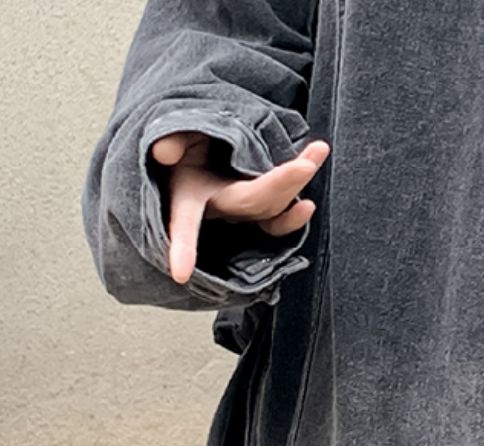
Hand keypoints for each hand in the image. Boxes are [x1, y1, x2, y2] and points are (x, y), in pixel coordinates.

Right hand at [149, 132, 330, 284]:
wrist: (207, 147)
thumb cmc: (187, 143)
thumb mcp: (175, 135)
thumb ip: (171, 139)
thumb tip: (165, 153)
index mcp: (187, 195)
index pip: (185, 221)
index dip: (182, 247)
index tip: (180, 273)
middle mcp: (218, 207)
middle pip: (251, 203)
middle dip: (279, 186)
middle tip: (304, 165)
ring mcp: (243, 212)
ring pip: (273, 206)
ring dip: (297, 183)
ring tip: (318, 151)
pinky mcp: (262, 210)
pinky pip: (282, 216)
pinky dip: (298, 209)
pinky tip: (312, 187)